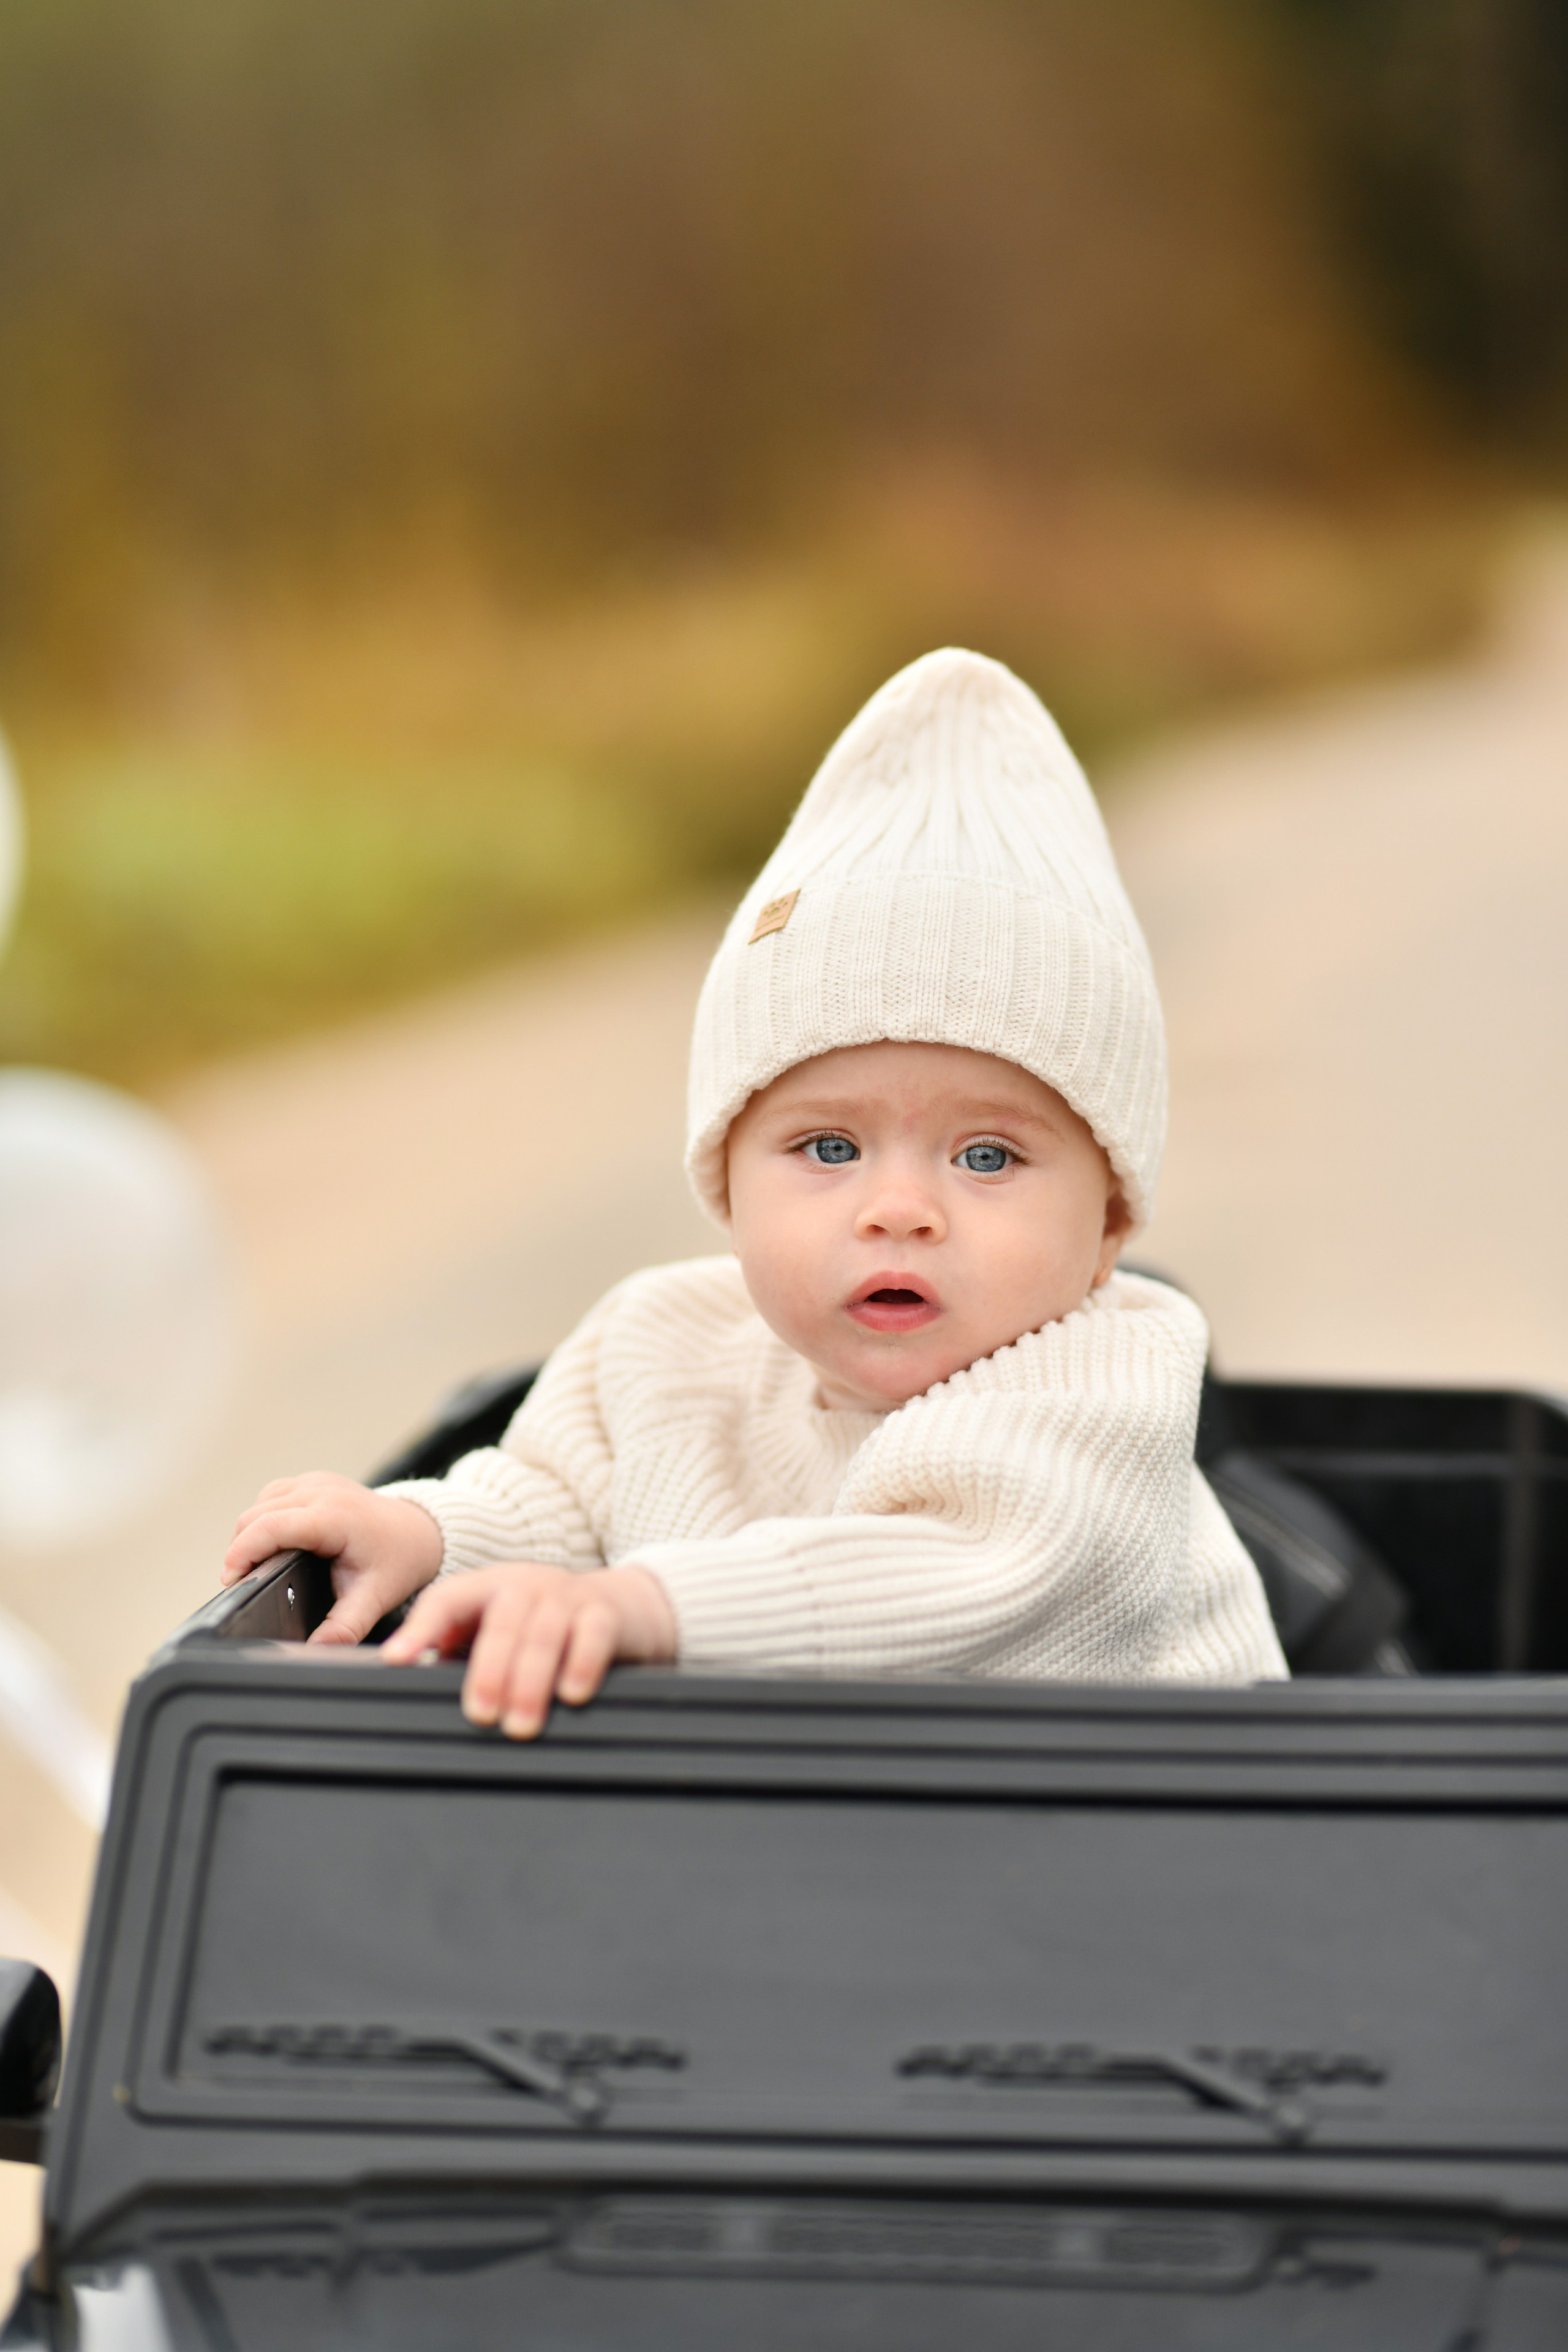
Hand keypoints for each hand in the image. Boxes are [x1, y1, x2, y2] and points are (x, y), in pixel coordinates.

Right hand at [223, 1472, 443, 1645]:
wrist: (421, 1531)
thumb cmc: (400, 1560)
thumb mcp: (374, 1598)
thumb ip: (343, 1627)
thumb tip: (315, 1650)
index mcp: (333, 1516)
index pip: (268, 1526)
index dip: (240, 1553)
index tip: (232, 1581)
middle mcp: (321, 1491)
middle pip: (255, 1515)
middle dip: (240, 1549)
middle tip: (244, 1583)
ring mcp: (317, 1481)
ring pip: (259, 1503)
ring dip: (250, 1533)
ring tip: (256, 1566)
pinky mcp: (314, 1481)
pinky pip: (273, 1496)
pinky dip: (264, 1519)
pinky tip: (273, 1543)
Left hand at [381, 1561, 676, 1738]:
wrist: (621, 1605)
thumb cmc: (545, 1624)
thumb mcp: (499, 1626)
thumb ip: (460, 1648)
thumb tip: (413, 1680)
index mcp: (489, 1587)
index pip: (447, 1599)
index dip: (420, 1628)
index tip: (398, 1661)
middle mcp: (526, 1584)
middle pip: (502, 1622)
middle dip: (489, 1671)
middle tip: (480, 1715)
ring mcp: (568, 1595)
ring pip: (544, 1632)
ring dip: (530, 1681)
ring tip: (520, 1724)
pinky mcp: (606, 1613)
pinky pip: (593, 1635)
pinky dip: (581, 1665)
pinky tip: (570, 1694)